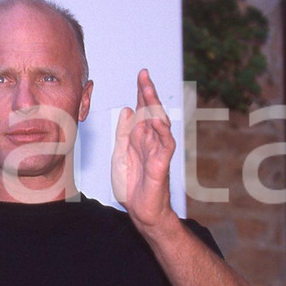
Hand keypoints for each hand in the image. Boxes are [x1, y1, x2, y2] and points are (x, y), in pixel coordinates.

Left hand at [112, 69, 176, 229]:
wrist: (141, 211)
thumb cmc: (133, 185)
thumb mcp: (120, 154)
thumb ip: (123, 133)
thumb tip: (126, 109)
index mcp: (139, 138)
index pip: (142, 110)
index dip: (141, 93)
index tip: (141, 75)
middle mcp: (150, 141)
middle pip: (151, 112)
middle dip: (148, 93)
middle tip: (144, 75)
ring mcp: (158, 151)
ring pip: (160, 124)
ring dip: (154, 107)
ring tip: (148, 91)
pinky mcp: (162, 164)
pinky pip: (166, 144)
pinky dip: (163, 131)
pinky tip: (158, 120)